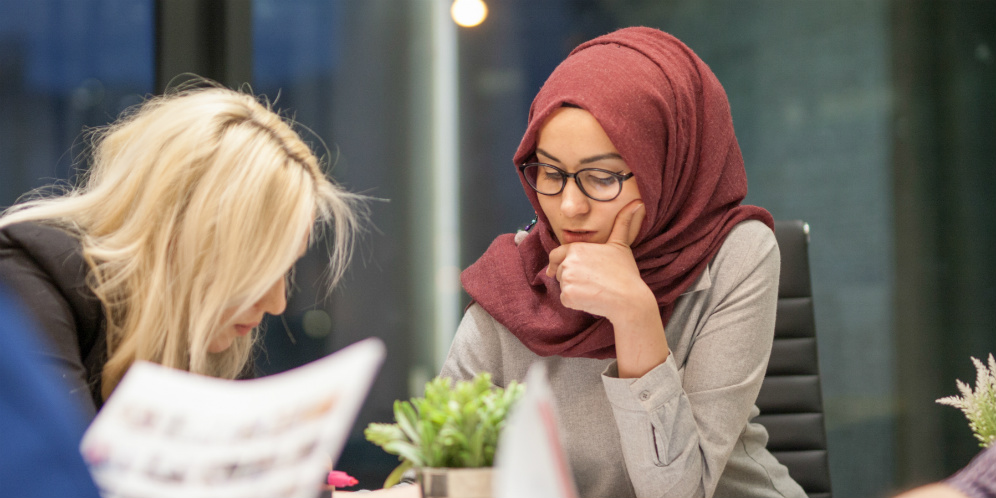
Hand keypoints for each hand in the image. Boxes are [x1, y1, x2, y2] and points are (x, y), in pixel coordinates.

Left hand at [546, 200, 650, 323]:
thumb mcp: (621, 244)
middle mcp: (568, 262)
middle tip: (591, 281)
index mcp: (576, 248)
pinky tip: (591, 299)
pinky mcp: (568, 296)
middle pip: (560, 272)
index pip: (556, 255)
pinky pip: (565, 300)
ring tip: (594, 289)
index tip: (558, 270)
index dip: (558, 263)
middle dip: (571, 278)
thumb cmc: (625, 272)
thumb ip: (622, 223)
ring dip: (574, 290)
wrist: (629, 299)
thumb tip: (638, 203)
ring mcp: (567, 279)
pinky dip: (575, 303)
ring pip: (563, 286)